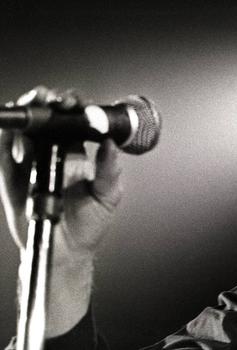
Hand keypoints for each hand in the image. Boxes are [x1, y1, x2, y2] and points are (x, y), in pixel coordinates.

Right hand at [0, 86, 123, 336]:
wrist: (65, 251)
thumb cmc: (90, 224)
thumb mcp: (108, 197)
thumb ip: (109, 170)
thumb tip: (111, 144)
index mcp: (78, 154)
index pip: (74, 121)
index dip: (73, 107)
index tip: (73, 102)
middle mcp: (53, 153)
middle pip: (47, 119)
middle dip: (46, 102)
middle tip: (49, 99)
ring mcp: (32, 162)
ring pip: (25, 129)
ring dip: (27, 115)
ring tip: (32, 111)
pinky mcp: (12, 175)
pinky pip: (6, 150)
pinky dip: (9, 139)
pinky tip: (18, 137)